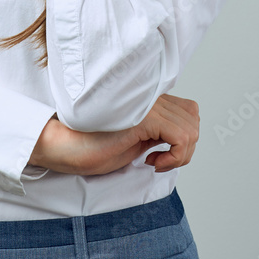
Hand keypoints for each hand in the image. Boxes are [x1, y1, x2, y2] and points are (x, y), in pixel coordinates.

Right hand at [30, 94, 199, 176]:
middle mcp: (149, 97)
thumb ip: (155, 134)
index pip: (188, 110)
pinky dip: (176, 156)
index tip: (160, 155)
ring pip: (191, 128)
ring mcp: (147, 105)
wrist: (65, 146)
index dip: (182, 137)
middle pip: (193, 118)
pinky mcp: (144, 118)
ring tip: (156, 161)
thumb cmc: (91, 146)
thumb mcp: (134, 140)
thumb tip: (178, 142)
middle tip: (161, 160)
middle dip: (185, 148)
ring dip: (181, 154)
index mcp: (146, 99)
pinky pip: (182, 137)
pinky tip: (153, 162)